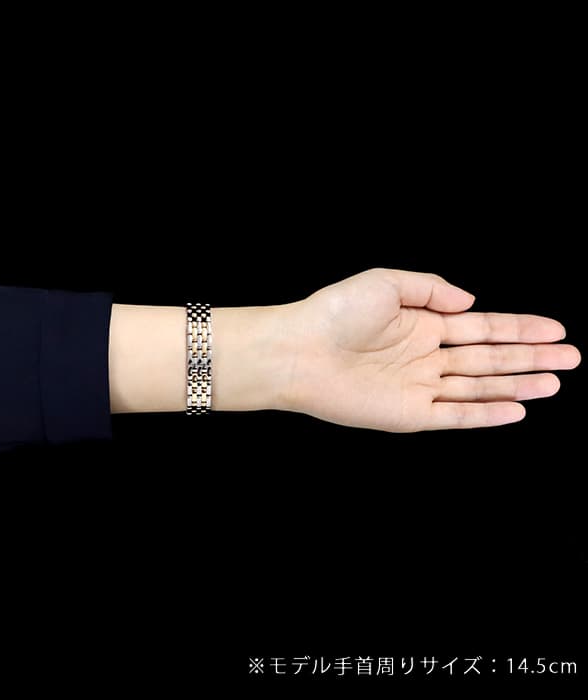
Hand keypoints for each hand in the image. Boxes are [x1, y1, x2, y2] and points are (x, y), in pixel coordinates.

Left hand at [277, 268, 579, 429]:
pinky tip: (516, 409)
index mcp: (422, 325)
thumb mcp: (388, 283)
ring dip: (518, 385)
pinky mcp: (408, 414)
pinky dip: (486, 414)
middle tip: (573, 357)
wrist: (299, 350)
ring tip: (556, 382)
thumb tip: (472, 301)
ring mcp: (419, 386)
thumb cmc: (336, 312)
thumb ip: (432, 289)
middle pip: (489, 359)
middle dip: (531, 357)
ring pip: (479, 387)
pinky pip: (456, 415)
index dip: (520, 329)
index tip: (556, 329)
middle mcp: (425, 356)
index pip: (482, 328)